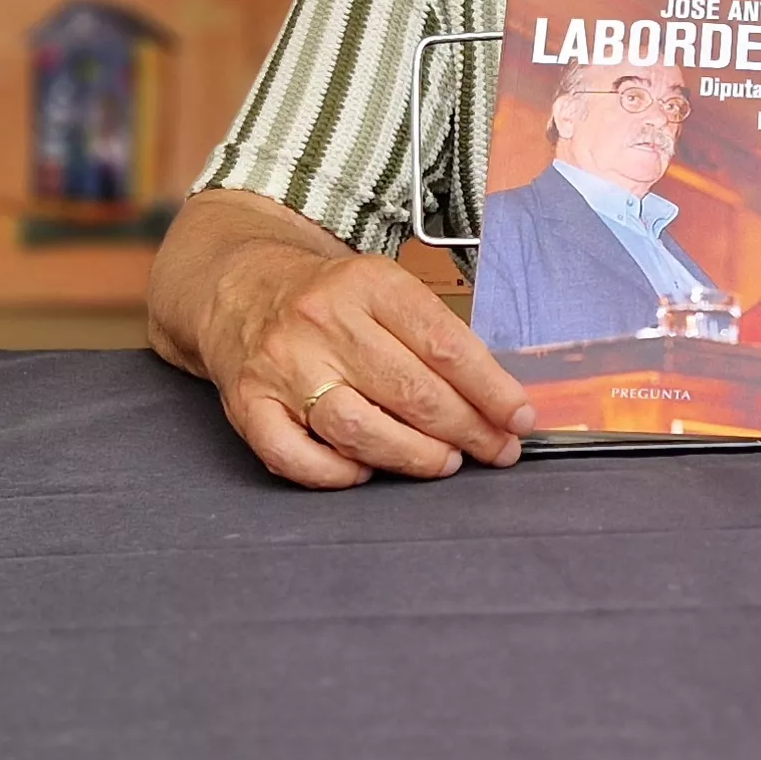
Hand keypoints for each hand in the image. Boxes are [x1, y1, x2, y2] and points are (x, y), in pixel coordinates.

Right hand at [201, 248, 531, 488]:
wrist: (241, 286)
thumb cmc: (330, 299)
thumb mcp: (384, 290)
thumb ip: (434, 337)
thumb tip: (497, 402)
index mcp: (368, 284)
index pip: (445, 346)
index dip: (491, 391)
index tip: (519, 419)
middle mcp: (322, 321)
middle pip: (410, 391)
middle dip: (466, 430)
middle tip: (494, 450)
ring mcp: (282, 365)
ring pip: (358, 429)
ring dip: (413, 457)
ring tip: (442, 462)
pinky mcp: (248, 403)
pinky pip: (294, 457)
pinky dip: (336, 475)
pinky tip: (365, 471)